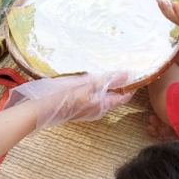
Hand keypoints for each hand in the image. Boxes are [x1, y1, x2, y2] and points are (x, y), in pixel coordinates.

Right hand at [5, 71, 131, 131]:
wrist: (42, 109)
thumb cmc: (65, 97)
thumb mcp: (88, 85)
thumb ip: (107, 80)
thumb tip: (127, 75)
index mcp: (103, 105)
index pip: (124, 96)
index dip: (131, 86)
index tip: (136, 73)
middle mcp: (98, 109)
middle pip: (114, 97)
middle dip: (120, 84)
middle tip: (123, 68)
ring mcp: (87, 109)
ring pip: (103, 96)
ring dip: (107, 85)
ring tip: (108, 70)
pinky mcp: (78, 107)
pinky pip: (92, 96)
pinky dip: (96, 87)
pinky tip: (91, 78)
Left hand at [156, 0, 178, 41]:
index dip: (178, 11)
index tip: (174, 2)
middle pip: (172, 17)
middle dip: (165, 9)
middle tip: (159, 0)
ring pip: (171, 17)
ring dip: (164, 9)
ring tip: (158, 0)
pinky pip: (172, 16)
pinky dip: (167, 10)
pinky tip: (164, 4)